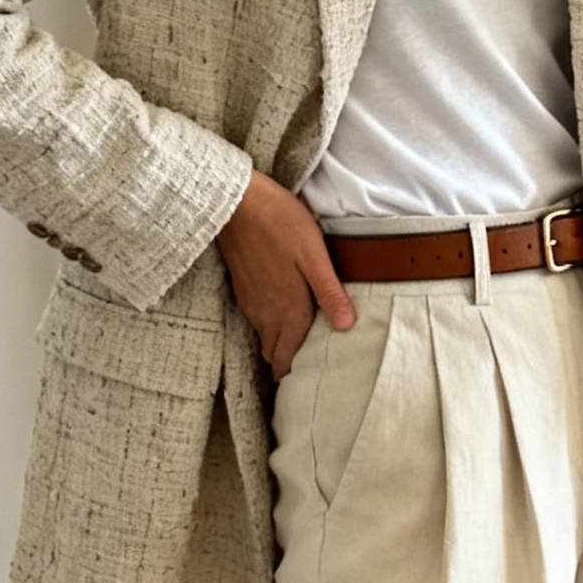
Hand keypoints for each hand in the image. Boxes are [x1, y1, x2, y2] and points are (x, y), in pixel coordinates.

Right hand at [216, 171, 354, 376]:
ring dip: (277, 344)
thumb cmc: (279, 222)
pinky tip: (280, 311)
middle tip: (306, 366)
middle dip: (287, 364)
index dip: (297, 374)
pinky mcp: (241, 288)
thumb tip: (347, 326)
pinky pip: (256, 319)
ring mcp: (250, 302)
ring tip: (297, 342)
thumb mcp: (313, 254)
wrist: (234, 201)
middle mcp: (266, 314)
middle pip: (274, 354)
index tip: (311, 381)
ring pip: (264, 337)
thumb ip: (329, 292)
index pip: (289, 359)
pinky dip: (268, 325)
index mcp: (288, 311)